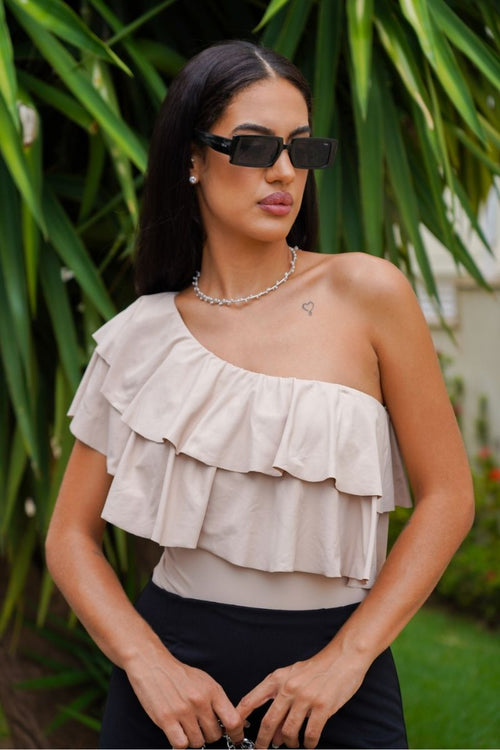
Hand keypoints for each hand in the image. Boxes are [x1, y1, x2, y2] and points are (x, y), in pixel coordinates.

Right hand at [125, 647, 244, 747]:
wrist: (153, 665)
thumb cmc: (178, 674)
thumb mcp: (204, 681)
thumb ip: (217, 700)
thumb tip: (230, 720)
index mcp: (212, 691)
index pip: (233, 720)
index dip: (236, 733)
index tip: (234, 736)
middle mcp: (200, 701)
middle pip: (215, 735)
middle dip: (209, 734)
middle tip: (202, 727)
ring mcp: (183, 711)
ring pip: (198, 742)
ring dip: (194, 738)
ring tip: (188, 727)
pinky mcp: (166, 719)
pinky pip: (181, 744)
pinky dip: (181, 742)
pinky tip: (178, 731)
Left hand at [237, 652, 366, 748]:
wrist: (343, 658)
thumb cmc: (317, 667)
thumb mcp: (292, 674)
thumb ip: (280, 697)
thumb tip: (272, 728)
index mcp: (278, 678)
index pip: (251, 700)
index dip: (239, 717)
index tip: (234, 730)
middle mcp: (289, 688)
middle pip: (268, 722)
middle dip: (262, 741)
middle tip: (261, 748)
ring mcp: (305, 698)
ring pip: (288, 731)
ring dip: (289, 743)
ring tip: (292, 743)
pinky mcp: (322, 707)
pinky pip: (310, 734)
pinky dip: (308, 743)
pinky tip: (308, 742)